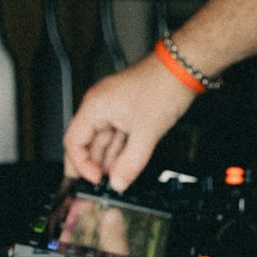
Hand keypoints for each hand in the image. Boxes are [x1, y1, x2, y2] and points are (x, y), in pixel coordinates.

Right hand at [63, 53, 196, 192]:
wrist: (182, 69)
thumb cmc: (162, 86)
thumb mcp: (146, 132)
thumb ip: (130, 163)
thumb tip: (119, 183)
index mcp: (95, 106)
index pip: (74, 141)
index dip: (81, 165)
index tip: (95, 181)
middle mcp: (100, 107)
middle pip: (86, 143)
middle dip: (93, 166)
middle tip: (98, 188)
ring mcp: (113, 110)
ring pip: (103, 142)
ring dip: (108, 162)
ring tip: (114, 181)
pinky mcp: (126, 113)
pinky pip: (117, 137)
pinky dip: (119, 153)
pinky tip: (123, 167)